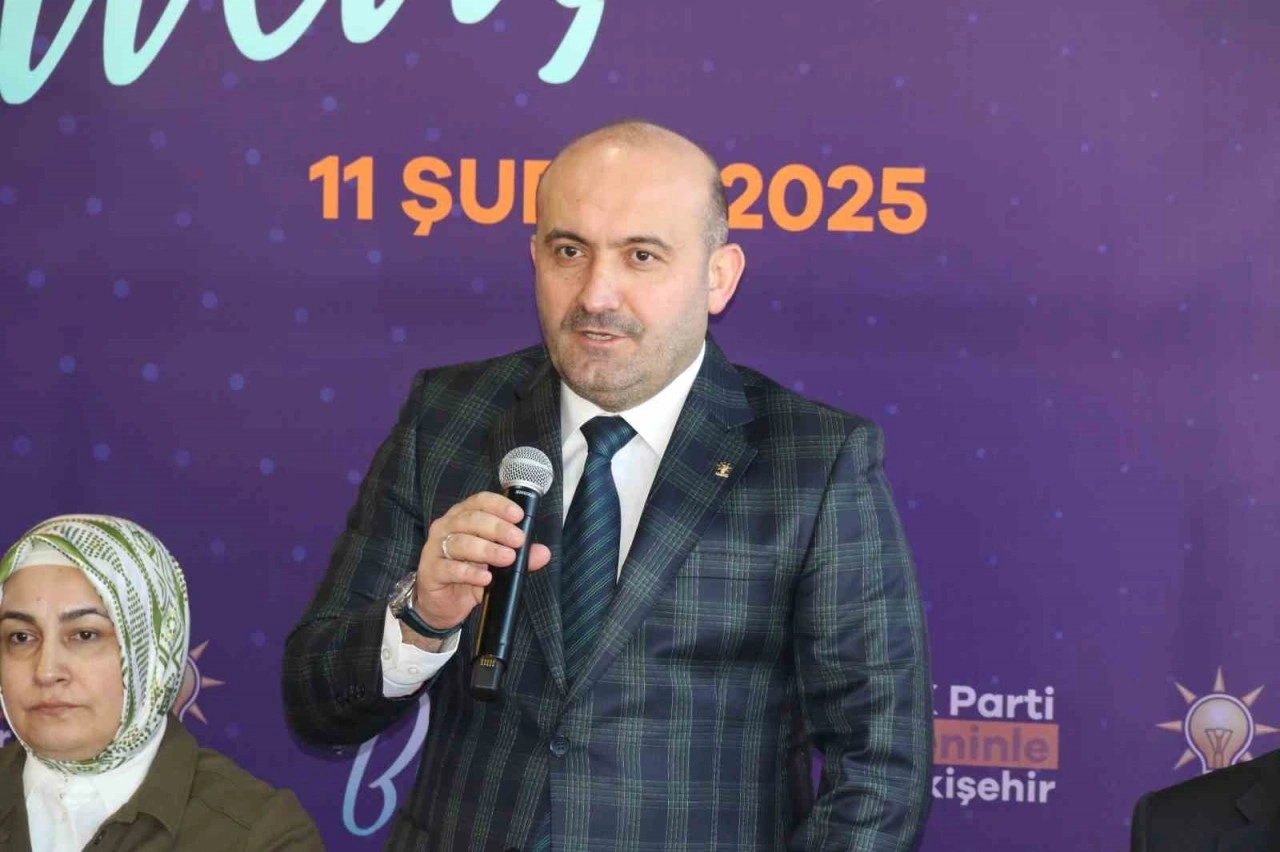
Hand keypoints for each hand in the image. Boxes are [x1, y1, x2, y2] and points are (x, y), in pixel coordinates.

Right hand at [410, 491, 551, 637]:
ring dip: (487, 550)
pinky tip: (485, 578)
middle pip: (471, 520)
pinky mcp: (430, 571)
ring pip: (461, 542)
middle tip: (518, 540)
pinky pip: (450, 569)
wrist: (442, 604)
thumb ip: (520, 558)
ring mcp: (435, 548)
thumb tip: (543, 553)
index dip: (499, 505)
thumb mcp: (497, 565)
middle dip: (498, 528)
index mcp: (463, 517)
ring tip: (507, 558)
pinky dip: (470, 573)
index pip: (480, 502)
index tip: (518, 515)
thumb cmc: (468, 574)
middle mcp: (447, 527)